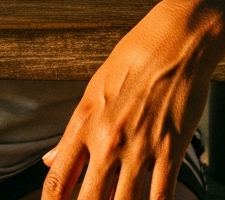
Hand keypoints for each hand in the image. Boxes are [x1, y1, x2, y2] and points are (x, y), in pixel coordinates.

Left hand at [42, 0, 215, 199]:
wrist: (176, 40)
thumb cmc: (133, 61)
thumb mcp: (93, 92)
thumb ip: (72, 134)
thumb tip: (49, 162)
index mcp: (83, 124)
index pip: (58, 182)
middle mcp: (108, 140)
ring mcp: (140, 147)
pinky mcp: (172, 149)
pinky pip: (161, 196)